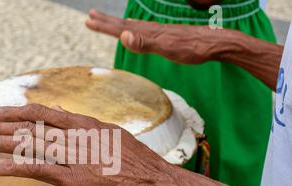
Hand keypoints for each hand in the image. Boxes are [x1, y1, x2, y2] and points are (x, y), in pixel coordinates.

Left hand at [0, 104, 178, 185]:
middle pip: (29, 127)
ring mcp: (74, 156)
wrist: (157, 183)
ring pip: (28, 144)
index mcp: (85, 124)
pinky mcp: (75, 179)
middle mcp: (76, 135)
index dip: (16, 112)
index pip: (43, 112)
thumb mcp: (110, 134)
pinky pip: (38, 170)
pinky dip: (12, 168)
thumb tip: (59, 109)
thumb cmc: (137, 162)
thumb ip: (82, 122)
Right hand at [86, 9, 233, 63]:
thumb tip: (123, 36)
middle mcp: (151, 30)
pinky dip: (132, 28)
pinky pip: (142, 30)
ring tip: (105, 20)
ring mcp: (158, 32)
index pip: (121, 29)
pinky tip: (133, 29)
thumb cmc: (193, 49)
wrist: (216, 43)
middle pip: (123, 25)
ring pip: (132, 26)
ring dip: (117, 24)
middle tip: (90, 16)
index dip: (104, 26)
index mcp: (148, 33)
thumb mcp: (168, 49)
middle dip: (106, 21)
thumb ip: (145, 44)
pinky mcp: (165, 35)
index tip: (89, 21)